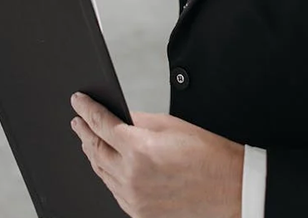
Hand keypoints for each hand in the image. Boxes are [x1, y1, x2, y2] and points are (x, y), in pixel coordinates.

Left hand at [69, 91, 243, 217]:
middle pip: (96, 150)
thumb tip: (118, 115)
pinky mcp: (139, 214)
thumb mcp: (169, 125)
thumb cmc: (206, 156)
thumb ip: (138, 120)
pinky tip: (107, 165)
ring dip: (93, 154)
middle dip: (84, 132)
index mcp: (139, 149)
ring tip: (88, 140)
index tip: (78, 101)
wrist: (229, 188)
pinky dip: (108, 175)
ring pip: (102, 172)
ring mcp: (134, 199)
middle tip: (78, 120)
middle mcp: (132, 177)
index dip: (86, 109)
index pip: (101, 124)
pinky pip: (114, 191)